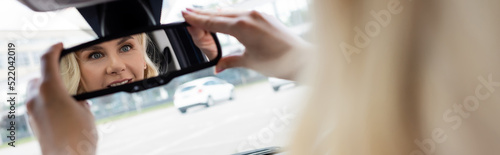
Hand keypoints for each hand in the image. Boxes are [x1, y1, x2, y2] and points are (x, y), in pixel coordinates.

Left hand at [26, 43, 97, 154]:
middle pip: (39, 76)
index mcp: (50, 89)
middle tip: (65, 73)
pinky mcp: (32, 123)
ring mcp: (31, 111)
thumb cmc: (79, 138)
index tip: (61, 45)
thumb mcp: (86, 113)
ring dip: (47, 87)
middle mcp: (36, 98)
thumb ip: (78, 100)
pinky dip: (46, 100)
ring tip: (65, 93)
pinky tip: (61, 109)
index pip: (48, 60)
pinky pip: (36, 104)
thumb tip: (75, 100)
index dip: (54, 49)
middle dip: (50, 71)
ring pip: (35, 90)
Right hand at [182, 8, 310, 79]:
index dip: (197, 19)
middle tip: (188, 12)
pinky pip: (242, 12)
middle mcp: (249, 16)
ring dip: (216, 13)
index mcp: (241, 27)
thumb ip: (230, 61)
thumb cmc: (278, 62)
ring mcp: (258, 14)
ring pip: (231, 11)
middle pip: (219, 13)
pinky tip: (226, 17)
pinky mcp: (266, 16)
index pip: (213, 21)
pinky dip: (230, 15)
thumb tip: (218, 66)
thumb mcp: (249, 62)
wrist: (301, 59)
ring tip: (203, 14)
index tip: (185, 14)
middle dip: (203, 13)